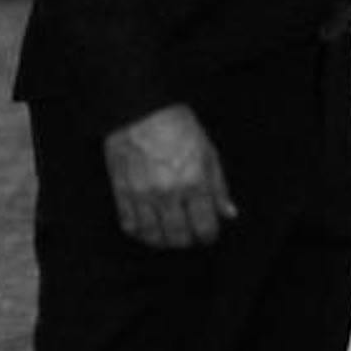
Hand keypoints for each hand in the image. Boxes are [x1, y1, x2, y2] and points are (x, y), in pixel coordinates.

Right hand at [104, 103, 236, 251]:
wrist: (141, 109)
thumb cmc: (176, 126)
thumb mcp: (208, 152)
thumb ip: (218, 187)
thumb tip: (227, 213)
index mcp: (194, 182)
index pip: (204, 227)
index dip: (208, 236)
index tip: (208, 234)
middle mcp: (168, 192)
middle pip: (179, 237)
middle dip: (187, 241)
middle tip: (189, 235)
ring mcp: (143, 194)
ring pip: (153, 236)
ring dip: (164, 241)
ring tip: (169, 234)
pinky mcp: (122, 192)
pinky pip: (130, 225)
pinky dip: (140, 233)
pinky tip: (148, 228)